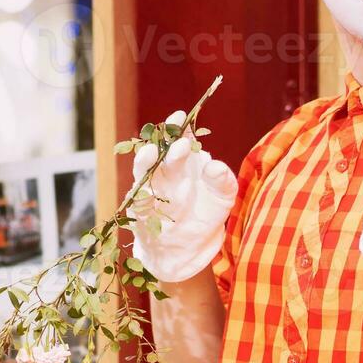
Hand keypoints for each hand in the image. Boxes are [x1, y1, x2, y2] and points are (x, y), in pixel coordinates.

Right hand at [127, 129, 237, 282]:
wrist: (192, 246)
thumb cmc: (207, 212)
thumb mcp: (224, 197)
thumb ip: (223, 180)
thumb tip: (215, 166)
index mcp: (184, 161)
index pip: (179, 138)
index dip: (178, 126)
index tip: (181, 117)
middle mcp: (165, 172)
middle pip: (162, 154)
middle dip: (169, 148)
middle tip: (180, 145)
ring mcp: (151, 191)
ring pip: (144, 173)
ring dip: (146, 163)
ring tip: (150, 153)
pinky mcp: (141, 212)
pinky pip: (138, 202)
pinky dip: (141, 195)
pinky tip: (144, 190)